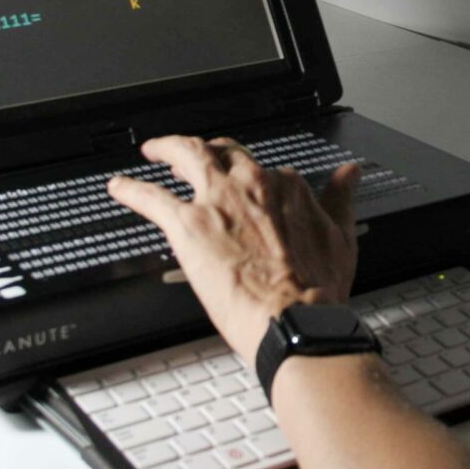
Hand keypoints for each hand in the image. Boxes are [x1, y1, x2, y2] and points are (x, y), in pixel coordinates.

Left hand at [107, 135, 360, 359]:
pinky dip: (132, 189)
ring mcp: (218, 201)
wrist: (293, 320)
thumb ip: (341, 199)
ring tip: (156, 151)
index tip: (252, 191)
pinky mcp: (187, 225)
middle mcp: (252, 185)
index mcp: (287, 188)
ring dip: (168, 148)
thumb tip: (349, 175)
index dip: (259, 181)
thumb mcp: (341, 236)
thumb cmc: (316, 290)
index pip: (269, 171)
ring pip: (187, 156)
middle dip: (209, 149)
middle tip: (196, 155)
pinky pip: (151, 197)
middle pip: (224, 151)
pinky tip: (120, 187)